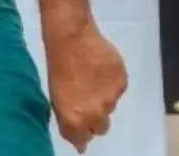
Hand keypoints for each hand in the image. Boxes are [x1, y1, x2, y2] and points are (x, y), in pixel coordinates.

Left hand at [45, 21, 126, 151]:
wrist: (71, 37)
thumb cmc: (57, 65)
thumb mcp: (56, 96)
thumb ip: (68, 120)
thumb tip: (80, 142)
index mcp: (75, 118)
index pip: (83, 140)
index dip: (81, 134)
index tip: (80, 125)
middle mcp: (96, 113)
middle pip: (101, 127)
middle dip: (94, 117)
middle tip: (87, 98)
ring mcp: (111, 98)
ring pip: (110, 106)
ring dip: (103, 97)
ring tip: (91, 77)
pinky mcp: (122, 82)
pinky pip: (119, 89)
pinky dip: (111, 83)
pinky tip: (101, 69)